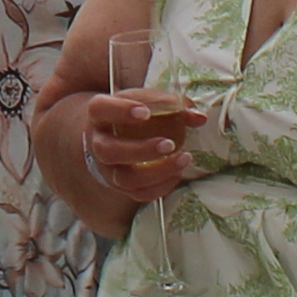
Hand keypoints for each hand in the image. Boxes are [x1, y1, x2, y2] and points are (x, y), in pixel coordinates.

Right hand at [75, 85, 201, 200]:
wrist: (113, 136)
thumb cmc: (132, 115)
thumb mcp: (146, 102)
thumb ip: (173, 105)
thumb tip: (199, 117)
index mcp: (100, 115)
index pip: (100, 109)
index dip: (120, 111)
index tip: (145, 112)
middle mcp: (97, 143)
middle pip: (109, 151)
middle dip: (141, 150)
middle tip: (169, 144)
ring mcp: (108, 169)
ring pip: (124, 178)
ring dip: (156, 172)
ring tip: (182, 159)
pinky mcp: (121, 187)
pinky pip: (138, 194)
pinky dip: (160, 187)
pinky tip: (177, 174)